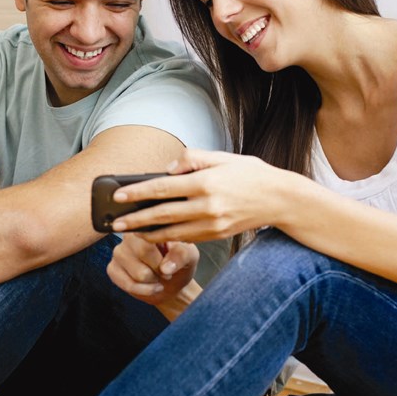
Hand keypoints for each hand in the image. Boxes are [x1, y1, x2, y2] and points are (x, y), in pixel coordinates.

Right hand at [106, 234, 198, 306]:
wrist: (171, 284)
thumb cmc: (179, 264)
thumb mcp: (189, 256)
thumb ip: (181, 255)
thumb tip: (166, 267)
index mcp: (148, 225)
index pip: (148, 234)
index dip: (162, 255)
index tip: (169, 266)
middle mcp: (129, 235)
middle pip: (141, 252)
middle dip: (158, 269)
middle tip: (166, 273)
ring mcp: (118, 251)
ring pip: (136, 272)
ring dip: (152, 281)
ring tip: (157, 278)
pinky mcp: (112, 268)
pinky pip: (126, 283)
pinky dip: (143, 290)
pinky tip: (149, 287)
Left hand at [109, 149, 280, 242]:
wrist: (281, 199)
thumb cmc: (251, 174)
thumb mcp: (222, 157)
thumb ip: (192, 159)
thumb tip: (167, 170)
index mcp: (206, 182)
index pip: (162, 188)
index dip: (137, 193)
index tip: (119, 196)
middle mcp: (207, 206)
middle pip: (162, 215)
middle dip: (135, 220)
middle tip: (115, 223)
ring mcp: (212, 224)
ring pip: (172, 232)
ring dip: (148, 233)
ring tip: (129, 232)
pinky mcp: (217, 235)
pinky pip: (187, 238)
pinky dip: (168, 237)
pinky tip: (155, 234)